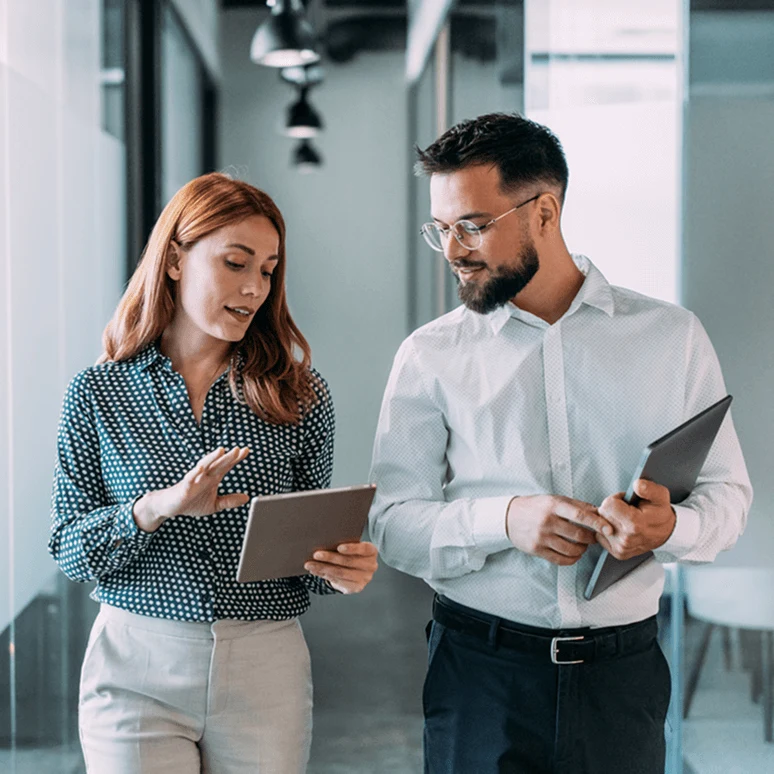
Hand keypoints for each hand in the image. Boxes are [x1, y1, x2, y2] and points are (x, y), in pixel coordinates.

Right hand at [133, 446, 250, 531]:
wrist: (170, 507)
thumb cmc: (191, 503)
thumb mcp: (214, 504)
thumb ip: (229, 500)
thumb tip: (247, 498)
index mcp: (213, 478)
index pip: (226, 466)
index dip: (236, 458)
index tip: (246, 450)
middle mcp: (205, 475)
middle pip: (218, 464)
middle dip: (228, 457)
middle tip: (238, 449)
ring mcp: (194, 479)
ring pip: (205, 466)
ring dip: (212, 458)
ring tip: (221, 450)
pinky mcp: (184, 486)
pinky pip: (190, 478)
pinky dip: (195, 472)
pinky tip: (201, 467)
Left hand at [304, 541, 378, 594]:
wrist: (356, 570)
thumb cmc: (351, 553)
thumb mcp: (352, 546)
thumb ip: (343, 543)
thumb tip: (324, 539)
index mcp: (371, 552)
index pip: (363, 549)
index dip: (352, 548)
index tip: (339, 547)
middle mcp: (371, 566)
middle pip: (348, 561)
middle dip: (330, 558)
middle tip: (316, 554)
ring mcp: (364, 578)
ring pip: (340, 573)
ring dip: (323, 568)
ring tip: (310, 564)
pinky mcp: (356, 588)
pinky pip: (337, 581)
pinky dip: (324, 575)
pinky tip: (314, 570)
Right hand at [506, 495, 613, 565]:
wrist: (508, 517)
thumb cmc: (535, 507)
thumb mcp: (554, 500)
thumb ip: (576, 506)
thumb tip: (599, 512)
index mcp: (553, 506)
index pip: (580, 515)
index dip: (597, 523)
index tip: (608, 529)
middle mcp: (547, 521)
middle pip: (578, 535)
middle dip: (591, 539)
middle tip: (594, 537)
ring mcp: (541, 537)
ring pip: (571, 550)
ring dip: (582, 550)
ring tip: (582, 545)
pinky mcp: (537, 550)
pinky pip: (561, 559)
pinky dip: (572, 559)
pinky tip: (573, 553)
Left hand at [595, 480, 675, 560]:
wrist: (666, 532)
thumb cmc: (660, 512)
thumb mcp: (660, 495)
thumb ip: (649, 488)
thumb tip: (636, 485)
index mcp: (635, 524)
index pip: (608, 505)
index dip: (616, 499)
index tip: (626, 501)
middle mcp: (626, 539)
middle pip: (602, 514)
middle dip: (611, 509)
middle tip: (626, 510)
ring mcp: (622, 548)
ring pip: (600, 525)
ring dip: (609, 519)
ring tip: (624, 519)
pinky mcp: (618, 553)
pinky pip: (601, 536)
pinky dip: (608, 530)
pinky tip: (621, 528)